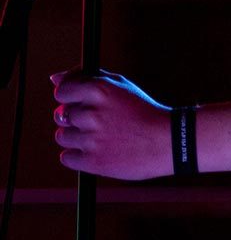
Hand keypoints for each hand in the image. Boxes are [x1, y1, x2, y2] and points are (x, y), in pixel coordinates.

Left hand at [51, 68, 172, 180]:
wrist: (168, 141)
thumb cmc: (142, 111)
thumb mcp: (120, 86)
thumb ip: (86, 78)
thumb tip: (54, 79)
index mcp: (99, 90)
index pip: (62, 92)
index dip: (70, 98)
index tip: (80, 103)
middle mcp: (92, 112)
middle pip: (61, 115)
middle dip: (76, 119)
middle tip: (98, 123)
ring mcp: (91, 138)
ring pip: (62, 136)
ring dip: (76, 138)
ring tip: (100, 138)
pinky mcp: (92, 161)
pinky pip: (67, 157)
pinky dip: (78, 156)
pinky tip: (98, 151)